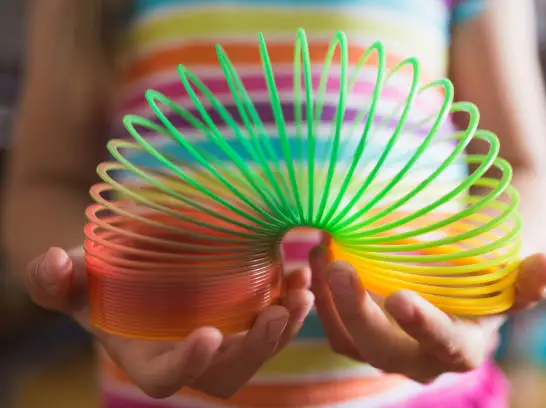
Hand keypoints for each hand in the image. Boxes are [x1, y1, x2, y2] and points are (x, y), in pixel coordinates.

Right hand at [25, 247, 313, 398]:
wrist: (128, 268)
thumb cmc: (97, 279)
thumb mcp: (71, 277)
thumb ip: (52, 279)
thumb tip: (53, 263)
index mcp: (147, 358)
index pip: (168, 379)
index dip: (188, 365)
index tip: (208, 335)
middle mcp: (190, 356)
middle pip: (229, 373)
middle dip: (256, 350)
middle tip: (277, 313)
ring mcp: (221, 339)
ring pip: (260, 349)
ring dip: (286, 325)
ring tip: (303, 290)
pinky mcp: (242, 317)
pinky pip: (272, 320)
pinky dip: (290, 302)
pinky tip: (303, 273)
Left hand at [309, 246, 545, 382]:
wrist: (456, 285)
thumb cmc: (483, 277)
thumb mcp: (506, 277)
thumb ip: (523, 280)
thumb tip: (545, 265)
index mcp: (462, 348)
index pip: (445, 345)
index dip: (425, 325)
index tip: (401, 297)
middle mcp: (421, 360)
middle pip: (383, 350)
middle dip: (357, 311)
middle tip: (338, 267)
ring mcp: (384, 352)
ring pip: (348, 341)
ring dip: (328, 299)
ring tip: (319, 249)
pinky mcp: (357, 339)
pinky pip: (331, 327)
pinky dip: (318, 296)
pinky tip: (313, 256)